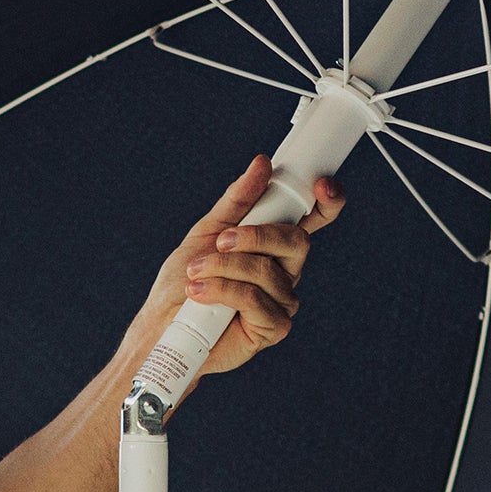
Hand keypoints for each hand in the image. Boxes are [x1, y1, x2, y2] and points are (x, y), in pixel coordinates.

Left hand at [139, 156, 344, 381]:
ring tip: (196, 273)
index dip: (328, 202)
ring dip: (223, 267)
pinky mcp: (273, 328)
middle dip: (256, 235)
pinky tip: (200, 294)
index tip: (322, 185)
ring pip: (267, 270)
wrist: (162, 324)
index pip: (313, 219)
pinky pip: (255, 299)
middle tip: (221, 240)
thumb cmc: (185, 279)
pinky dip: (222, 291)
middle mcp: (285, 270)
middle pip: (296, 240)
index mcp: (274, 244)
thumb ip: (238, 199)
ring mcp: (281, 300)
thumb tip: (262, 164)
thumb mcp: (208, 230)